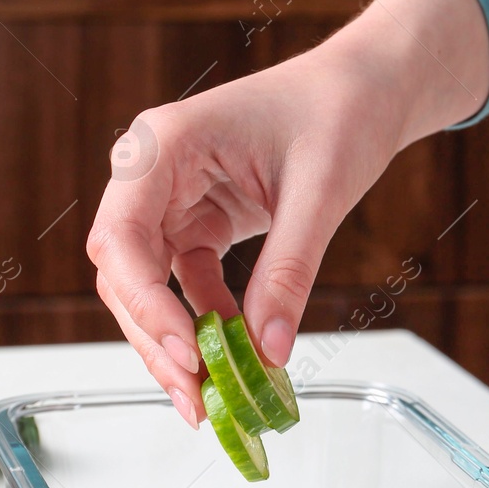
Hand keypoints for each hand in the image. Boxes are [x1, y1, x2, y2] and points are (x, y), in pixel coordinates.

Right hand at [86, 0, 488, 424]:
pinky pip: (186, 285)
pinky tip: (238, 356)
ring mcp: (171, 200)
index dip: (145, 305)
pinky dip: (207, 325)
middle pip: (126, 273)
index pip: (123, 239)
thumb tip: (270, 350)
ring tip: (212, 397)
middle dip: (156, 340)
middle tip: (197, 399)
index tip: (187, 356)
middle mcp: (152, 173)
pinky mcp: (198, 223)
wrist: (366, 88)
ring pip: (149, 288)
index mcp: (163, 146)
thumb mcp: (319, 192)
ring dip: (175, 342)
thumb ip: (288, 271)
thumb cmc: (340, 110)